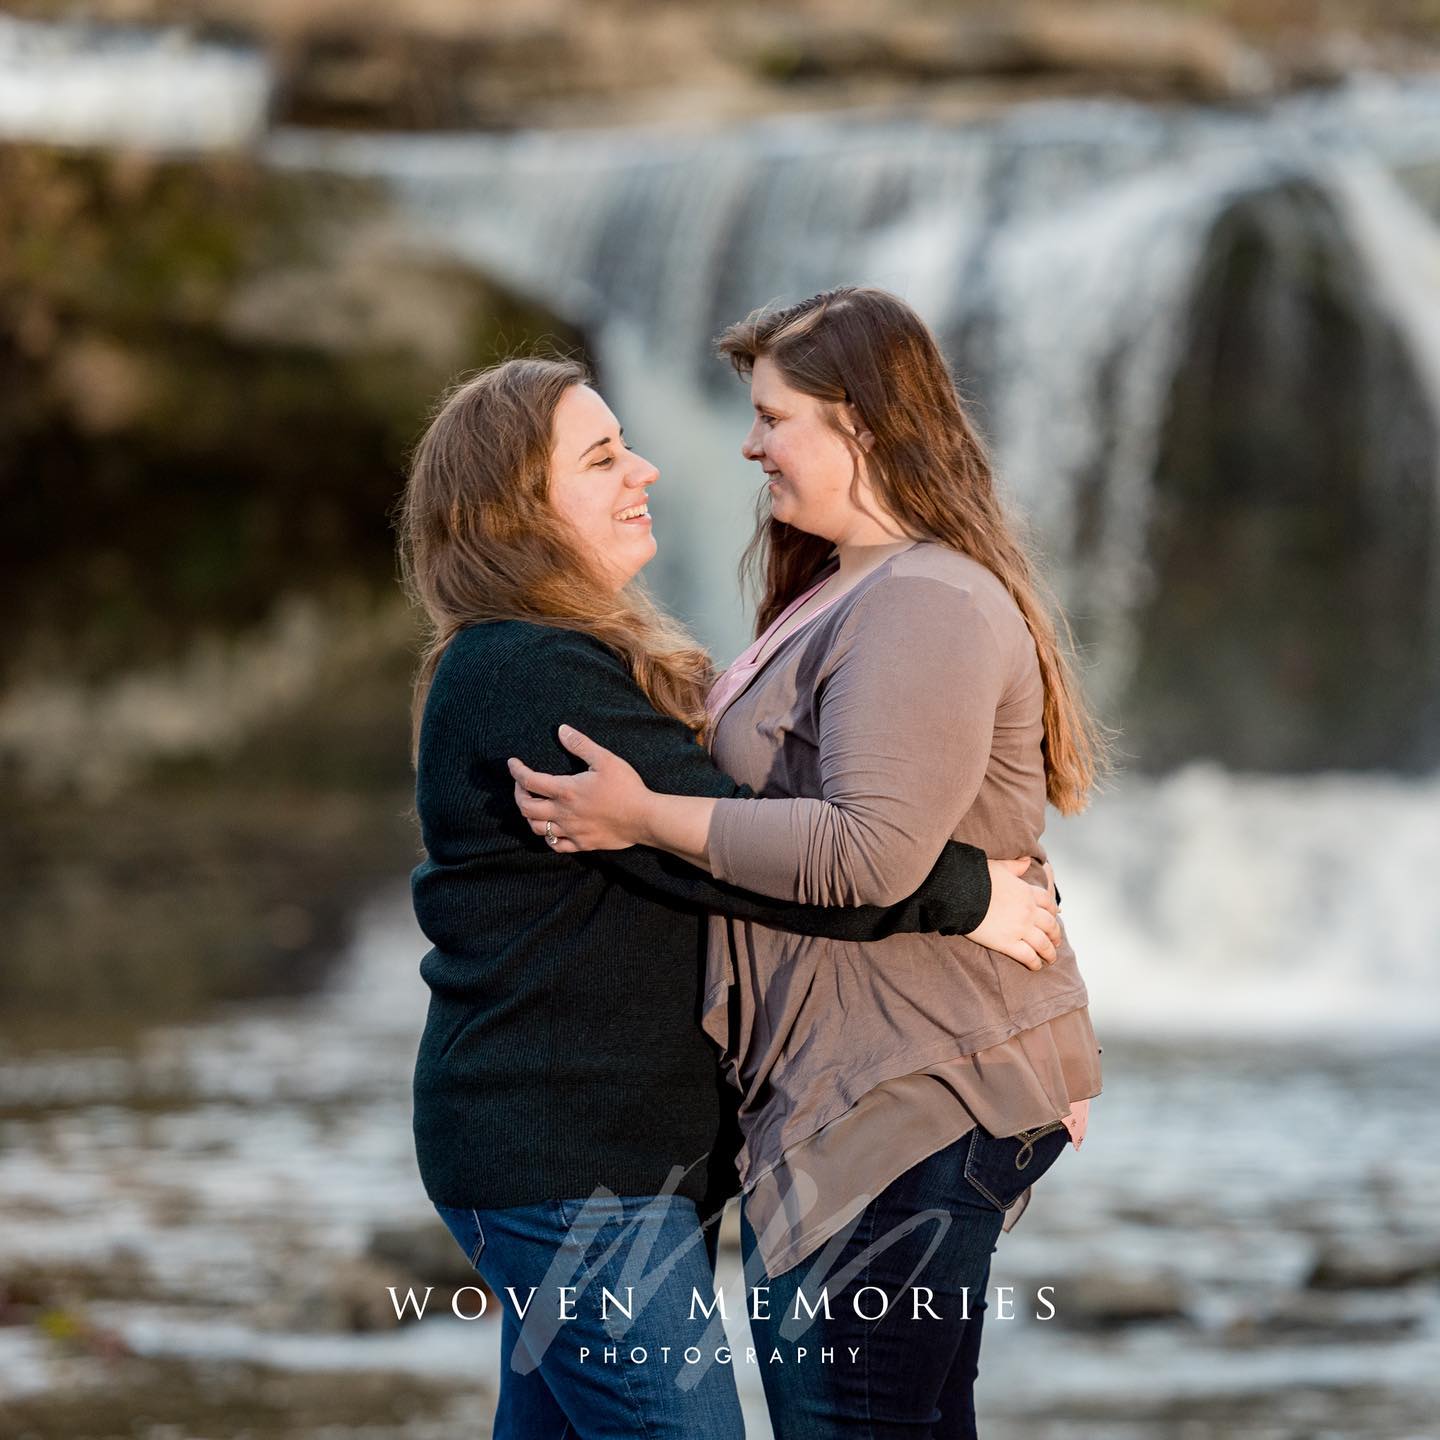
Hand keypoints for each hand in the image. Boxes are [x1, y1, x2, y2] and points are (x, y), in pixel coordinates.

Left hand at [507, 726, 651, 852]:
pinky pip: (556, 846)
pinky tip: (552, 829)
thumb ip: (580, 744)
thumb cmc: (626, 787)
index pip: (529, 781)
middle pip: (526, 808)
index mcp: (566, 790)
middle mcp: (563, 813)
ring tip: (534, 805)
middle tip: (521, 785)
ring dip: (529, 816)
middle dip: (518, 795)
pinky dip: (548, 838)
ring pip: (537, 828)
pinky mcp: (582, 844)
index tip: (512, 763)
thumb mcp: (605, 759)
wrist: (644, 818)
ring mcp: (571, 831)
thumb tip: (561, 730)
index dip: (516, 771)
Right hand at [965, 858, 1061, 970]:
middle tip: (1056, 941)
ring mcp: (1020, 928)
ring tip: (1050, 959)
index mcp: (1027, 892)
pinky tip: (1036, 966)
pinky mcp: (1008, 943)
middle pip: (1050, 926)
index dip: (1054, 913)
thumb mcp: (999, 866)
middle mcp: (1028, 911)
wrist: (961, 893)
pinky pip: (1028, 956)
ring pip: (1043, 944)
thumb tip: (1025, 860)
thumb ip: (1015, 866)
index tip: (1055, 918)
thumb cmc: (976, 878)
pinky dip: (1034, 963)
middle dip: (1055, 935)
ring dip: (1049, 953)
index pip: (1048, 904)